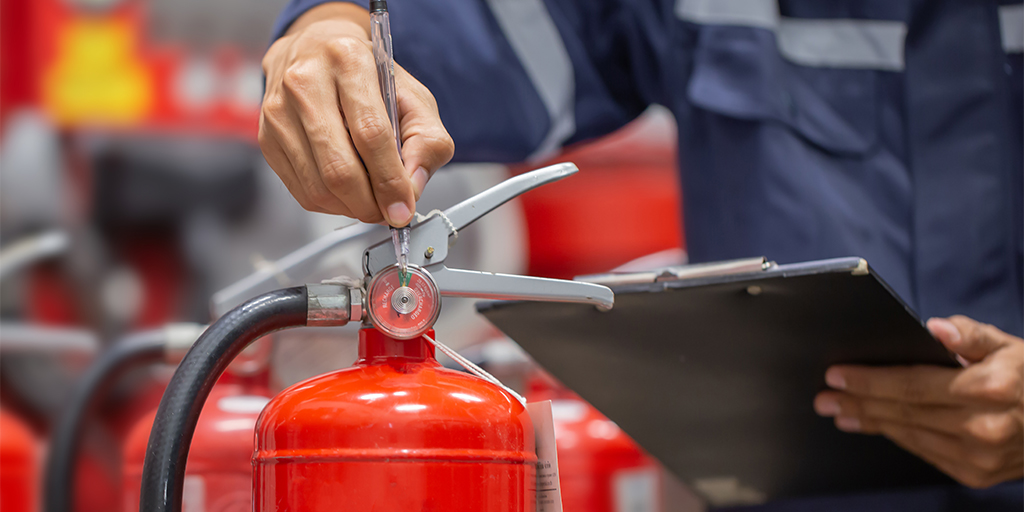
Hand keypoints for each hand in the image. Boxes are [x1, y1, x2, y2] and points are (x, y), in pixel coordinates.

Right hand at [260, 3, 454, 224]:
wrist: (317, 51)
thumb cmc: (368, 75)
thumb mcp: (413, 97)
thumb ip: (427, 141)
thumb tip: (412, 188)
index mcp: (348, 61)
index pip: (371, 134)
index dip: (390, 181)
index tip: (404, 208)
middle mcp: (305, 82)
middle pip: (339, 168)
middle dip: (371, 204)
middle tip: (389, 212)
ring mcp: (279, 110)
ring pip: (318, 186)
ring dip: (352, 207)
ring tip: (372, 201)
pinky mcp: (267, 137)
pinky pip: (302, 190)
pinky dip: (331, 203)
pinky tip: (347, 191)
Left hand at [814, 315, 1023, 487]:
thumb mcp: (1010, 346)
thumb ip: (971, 335)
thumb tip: (936, 328)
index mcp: (989, 389)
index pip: (912, 384)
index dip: (870, 380)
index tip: (837, 374)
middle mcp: (982, 427)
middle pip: (904, 412)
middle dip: (858, 403)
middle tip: (824, 397)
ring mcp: (979, 458)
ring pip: (909, 435)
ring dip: (871, 423)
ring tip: (840, 411)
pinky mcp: (976, 476)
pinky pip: (924, 453)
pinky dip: (897, 437)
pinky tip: (876, 426)